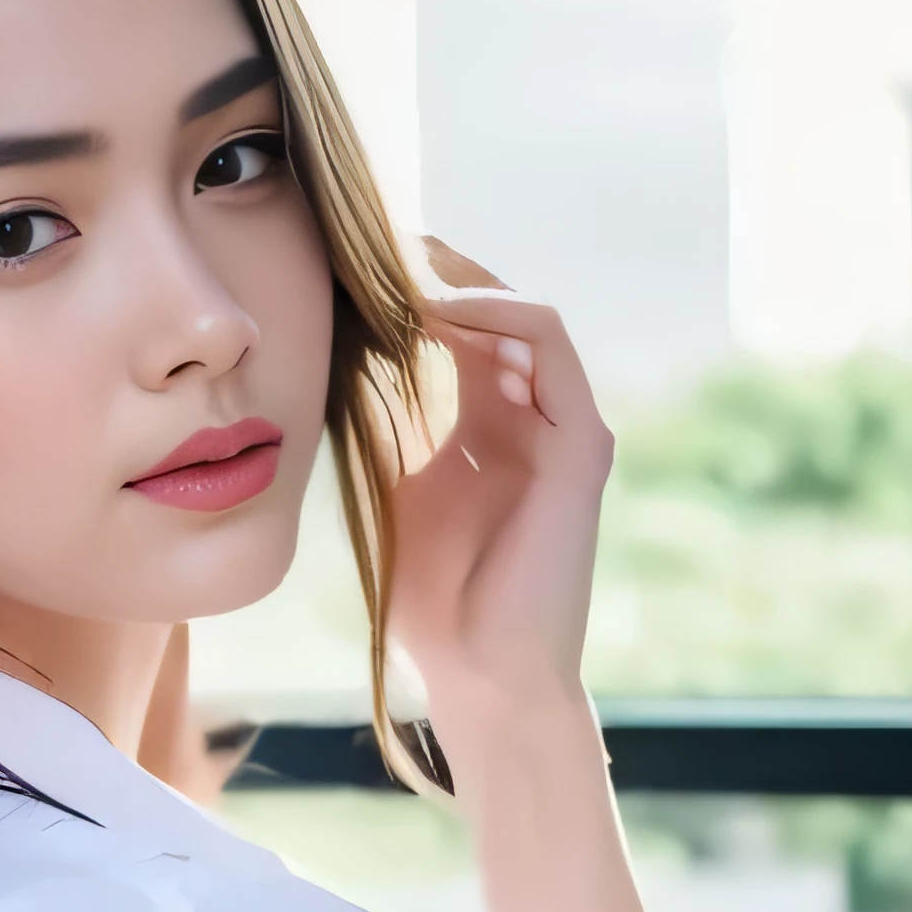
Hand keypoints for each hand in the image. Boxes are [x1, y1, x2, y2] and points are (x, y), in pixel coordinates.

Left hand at [389, 240, 613, 734]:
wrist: (481, 674)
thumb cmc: (434, 600)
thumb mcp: (391, 485)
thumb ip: (381, 419)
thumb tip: (328, 346)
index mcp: (489, 422)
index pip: (457, 326)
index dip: (407, 287)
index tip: (344, 257)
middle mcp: (532, 415)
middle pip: (490, 307)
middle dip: (431, 268)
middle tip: (365, 236)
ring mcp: (563, 426)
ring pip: (522, 312)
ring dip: (459, 280)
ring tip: (396, 262)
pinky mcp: (582, 443)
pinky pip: (547, 343)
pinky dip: (496, 312)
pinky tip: (434, 308)